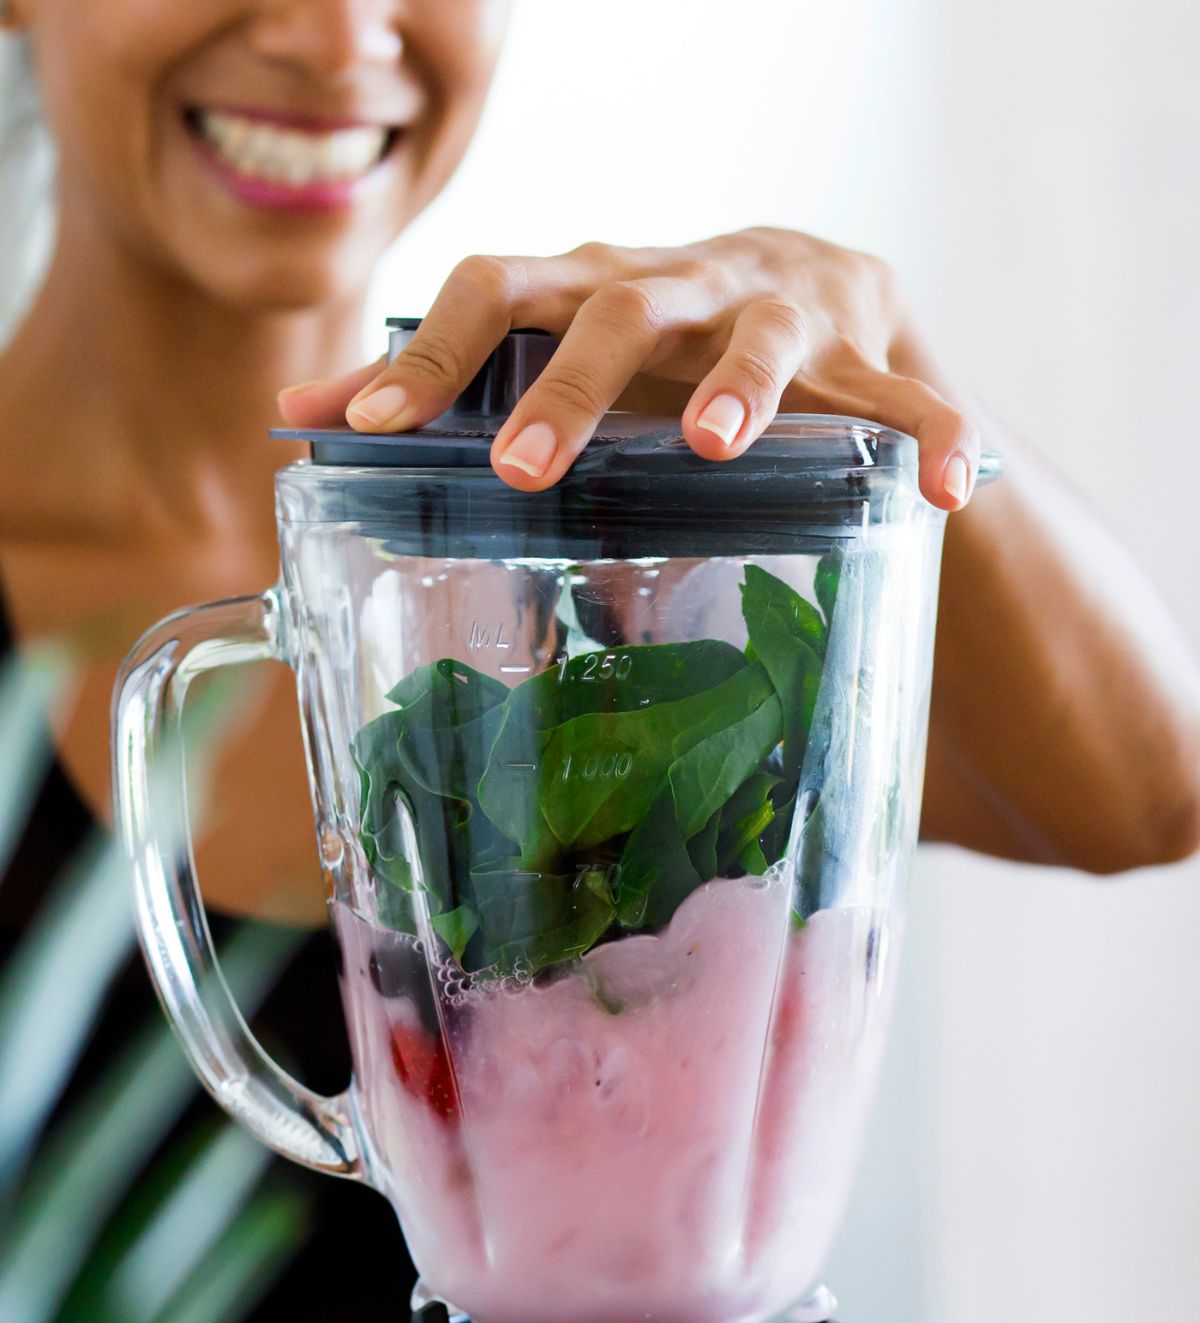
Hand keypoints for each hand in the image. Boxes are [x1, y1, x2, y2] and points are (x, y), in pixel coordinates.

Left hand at [278, 228, 978, 510]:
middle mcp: (677, 284)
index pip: (493, 291)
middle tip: (526, 469)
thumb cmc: (653, 346)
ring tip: (716, 446)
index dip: (430, 355)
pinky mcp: (871, 352)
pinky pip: (910, 397)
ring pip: (764, 335)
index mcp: (588, 284)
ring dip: (742, 386)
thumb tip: (296, 419)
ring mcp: (780, 311)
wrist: (815, 291)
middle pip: (616, 309)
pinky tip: (951, 493)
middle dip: (570, 385)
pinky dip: (934, 436)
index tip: (370, 430)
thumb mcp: (551, 351)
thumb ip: (441, 385)